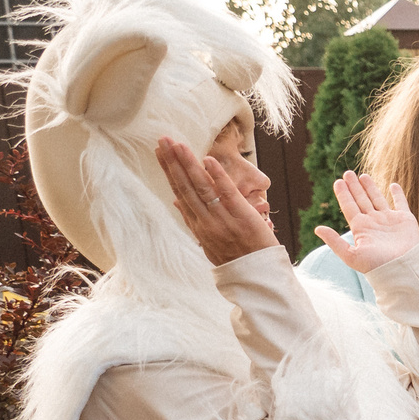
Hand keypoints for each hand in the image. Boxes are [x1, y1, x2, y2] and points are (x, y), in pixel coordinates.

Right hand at [158, 137, 274, 265]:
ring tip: (177, 144)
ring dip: (188, 164)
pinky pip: (227, 193)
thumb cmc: (236, 260)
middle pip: (185, 188)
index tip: (160, 154)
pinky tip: (207, 160)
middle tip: (161, 140)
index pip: (179, 194)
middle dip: (172, 163)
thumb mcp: (208, 244)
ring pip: (201, 188)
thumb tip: (176, 201)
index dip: (169, 173)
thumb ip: (193, 221)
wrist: (259, 279)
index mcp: (198, 228)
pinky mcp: (242, 217)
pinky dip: (217, 176)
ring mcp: (223, 220)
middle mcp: (206, 223)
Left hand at [311, 170, 418, 270]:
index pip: (349, 206)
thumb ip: (334, 242)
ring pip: (377, 199)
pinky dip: (398, 194)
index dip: (343, 194)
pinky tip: (393, 185)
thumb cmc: (377, 265)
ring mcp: (389, 220)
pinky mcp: (405, 220)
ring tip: (362, 175)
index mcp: (361, 228)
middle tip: (347, 173)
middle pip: (361, 200)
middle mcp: (374, 222)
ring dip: (370, 187)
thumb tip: (317, 229)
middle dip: (354, 187)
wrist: (403, 269)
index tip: (338, 182)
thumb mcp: (351, 255)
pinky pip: (401, 203)